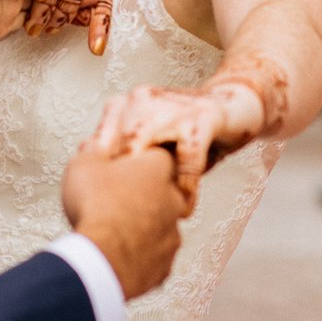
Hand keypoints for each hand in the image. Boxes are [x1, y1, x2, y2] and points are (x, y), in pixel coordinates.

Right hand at [62, 142, 187, 299]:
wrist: (102, 259)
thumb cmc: (94, 207)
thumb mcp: (83, 166)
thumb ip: (93, 150)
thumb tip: (94, 143)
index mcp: (157, 169)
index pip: (156, 157)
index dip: (135, 163)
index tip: (117, 170)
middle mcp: (173, 199)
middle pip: (162, 192)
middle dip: (142, 197)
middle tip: (114, 204)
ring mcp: (172, 234)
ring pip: (161, 226)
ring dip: (143, 228)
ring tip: (114, 234)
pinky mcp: (165, 265)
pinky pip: (155, 257)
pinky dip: (141, 256)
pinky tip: (119, 256)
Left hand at [87, 82, 262, 215]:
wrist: (233, 109)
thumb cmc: (184, 135)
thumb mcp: (150, 145)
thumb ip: (122, 163)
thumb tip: (88, 192)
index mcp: (125, 105)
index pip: (98, 144)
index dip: (100, 180)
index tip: (101, 212)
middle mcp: (144, 100)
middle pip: (120, 150)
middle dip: (122, 187)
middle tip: (124, 221)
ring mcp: (172, 107)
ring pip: (151, 151)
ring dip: (155, 189)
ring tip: (158, 218)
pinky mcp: (203, 118)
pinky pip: (189, 157)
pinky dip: (186, 186)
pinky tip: (185, 207)